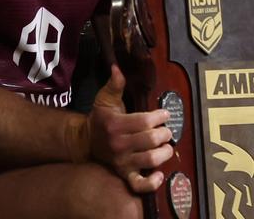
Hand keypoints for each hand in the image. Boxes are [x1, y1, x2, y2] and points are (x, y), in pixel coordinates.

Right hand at [87, 65, 172, 193]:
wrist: (86, 141)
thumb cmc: (100, 118)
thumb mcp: (105, 99)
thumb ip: (114, 84)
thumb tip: (117, 67)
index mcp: (116, 124)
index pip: (144, 121)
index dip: (159, 116)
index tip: (165, 113)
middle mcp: (119, 144)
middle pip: (150, 140)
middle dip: (164, 133)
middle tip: (168, 129)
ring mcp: (122, 162)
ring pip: (149, 160)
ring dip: (164, 153)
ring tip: (168, 146)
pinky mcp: (123, 174)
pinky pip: (138, 184)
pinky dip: (152, 183)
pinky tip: (160, 174)